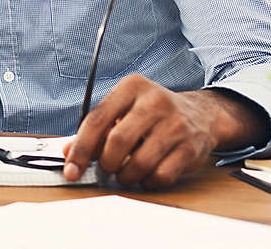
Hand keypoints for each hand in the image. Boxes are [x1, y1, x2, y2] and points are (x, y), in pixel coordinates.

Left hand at [62, 75, 263, 188]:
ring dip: (126, 177)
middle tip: (107, 168)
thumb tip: (69, 152)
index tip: (71, 170)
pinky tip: (147, 175)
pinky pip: (160, 175)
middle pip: (117, 142)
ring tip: (126, 173)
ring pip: (139, 163)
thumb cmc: (152, 114)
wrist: (201, 114)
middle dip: (106, 164)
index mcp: (132, 87)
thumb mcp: (123, 110)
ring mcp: (176, 124)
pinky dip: (148, 182)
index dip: (80, 149)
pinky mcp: (191, 147)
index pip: (97, 120)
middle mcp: (155, 101)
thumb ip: (96, 130)